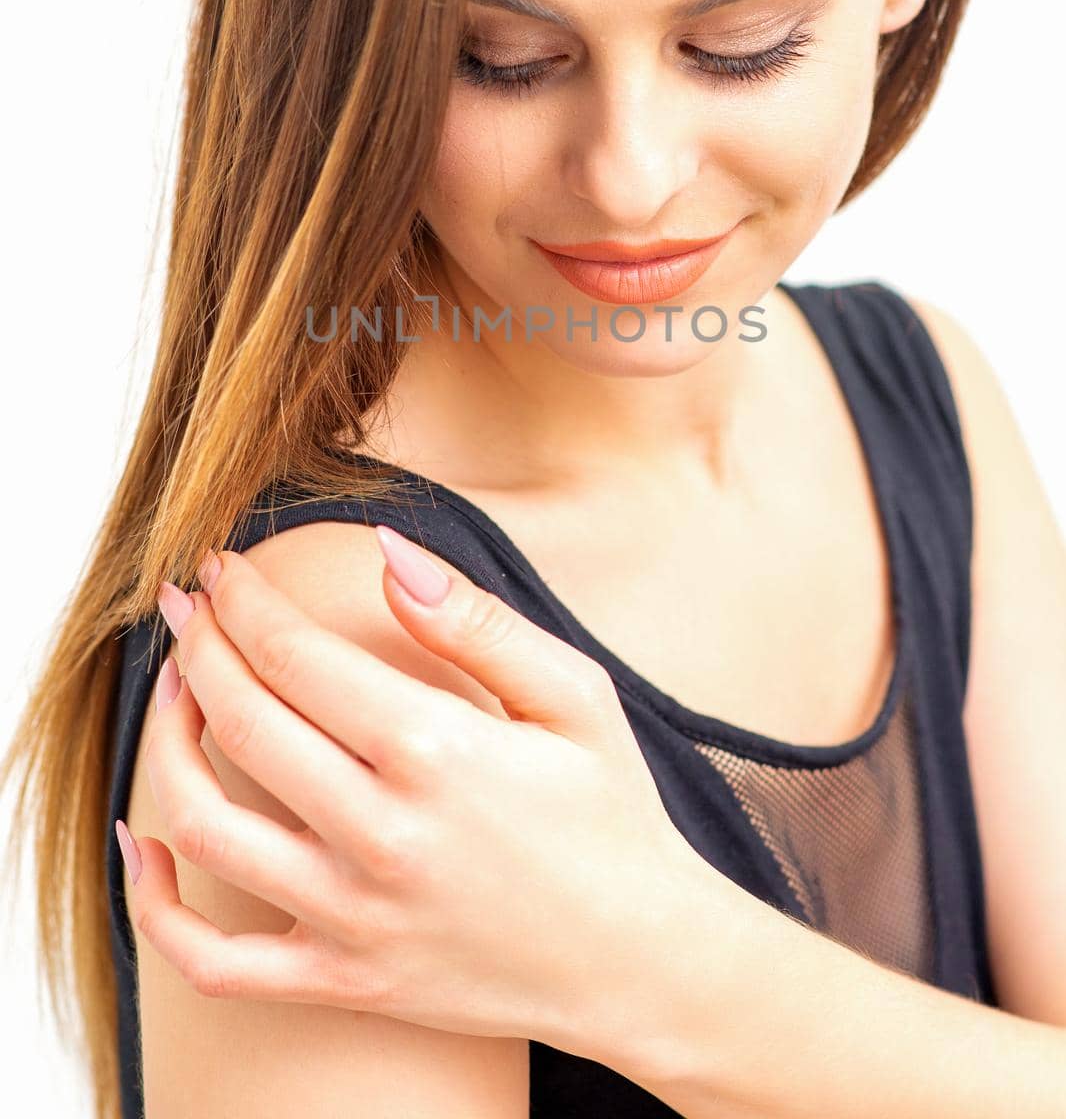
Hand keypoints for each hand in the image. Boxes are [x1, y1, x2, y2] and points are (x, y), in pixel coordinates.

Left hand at [118, 531, 717, 1065]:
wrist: (639, 959)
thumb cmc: (611, 815)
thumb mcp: (573, 695)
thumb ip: (474, 620)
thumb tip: (386, 551)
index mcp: (437, 751)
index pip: (294, 656)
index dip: (242, 601)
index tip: (221, 566)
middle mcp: (383, 834)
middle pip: (240, 722)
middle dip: (197, 646)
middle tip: (185, 605)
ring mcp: (355, 917)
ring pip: (205, 827)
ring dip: (165, 746)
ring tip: (176, 694)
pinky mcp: (344, 980)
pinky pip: (214, 961)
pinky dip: (155, 905)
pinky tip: (144, 843)